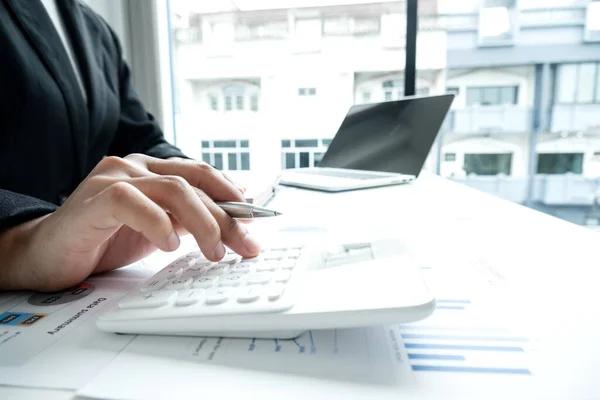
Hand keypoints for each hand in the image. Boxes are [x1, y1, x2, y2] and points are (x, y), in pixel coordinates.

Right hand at [1, 154, 259, 290]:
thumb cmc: (103, 240)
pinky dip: (157, 223)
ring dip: (203, 222)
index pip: (201, 174)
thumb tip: (231, 223)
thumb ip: (187, 220)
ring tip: (215, 252)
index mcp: (151, 170)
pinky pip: (132, 202)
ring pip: (173, 189)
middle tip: (246, 245)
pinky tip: (169, 244)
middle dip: (227, 216)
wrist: (48, 255)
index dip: (232, 194)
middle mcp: (134, 167)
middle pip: (194, 183)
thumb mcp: (158, 229)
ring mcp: (113, 178)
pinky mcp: (94, 199)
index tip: (257, 218)